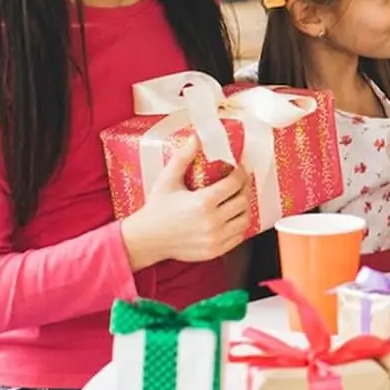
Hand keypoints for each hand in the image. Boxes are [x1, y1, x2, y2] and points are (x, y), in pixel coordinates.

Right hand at [120, 136, 250, 269]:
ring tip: (236, 199)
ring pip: (244, 219)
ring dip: (243, 208)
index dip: (241, 173)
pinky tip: (231, 217)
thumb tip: (196, 137)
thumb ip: (183, 157)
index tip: (239, 168)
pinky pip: (238, 237)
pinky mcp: (214, 251)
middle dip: (243, 189)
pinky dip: (238, 226)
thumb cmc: (157, 209)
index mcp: (203, 203)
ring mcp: (214, 239)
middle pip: (243, 200)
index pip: (235, 183)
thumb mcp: (168, 180)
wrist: (145, 240)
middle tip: (238, 183)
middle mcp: (212, 222)